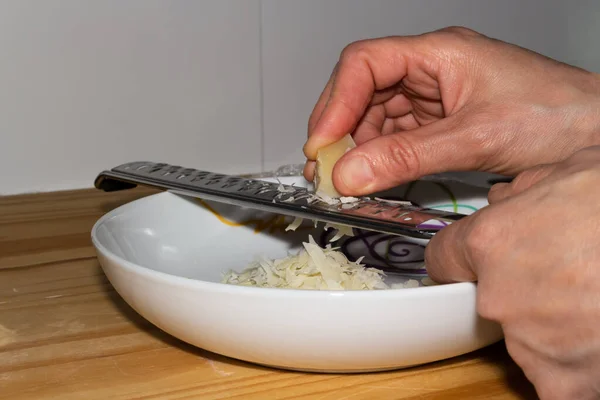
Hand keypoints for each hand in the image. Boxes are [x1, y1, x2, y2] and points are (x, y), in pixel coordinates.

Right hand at [303, 26, 599, 195]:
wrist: (597, 135)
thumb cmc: (560, 115)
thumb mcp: (476, 137)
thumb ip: (408, 158)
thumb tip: (351, 174)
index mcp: (439, 53)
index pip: (365, 64)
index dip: (335, 103)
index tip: (321, 144)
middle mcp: (431, 72)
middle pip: (362, 93)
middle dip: (338, 131)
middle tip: (324, 170)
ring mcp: (434, 100)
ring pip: (375, 119)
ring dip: (355, 150)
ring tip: (342, 183)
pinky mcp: (440, 126)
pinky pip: (395, 140)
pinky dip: (377, 161)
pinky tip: (369, 180)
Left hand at [425, 146, 599, 398]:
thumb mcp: (576, 170)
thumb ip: (525, 189)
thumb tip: (505, 199)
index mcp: (492, 242)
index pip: (444, 257)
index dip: (462, 255)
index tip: (475, 259)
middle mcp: (499, 296)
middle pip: (486, 296)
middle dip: (515, 285)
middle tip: (563, 272)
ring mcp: (530, 344)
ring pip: (522, 335)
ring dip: (549, 323)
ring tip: (592, 299)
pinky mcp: (564, 381)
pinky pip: (554, 378)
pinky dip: (573, 363)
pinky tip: (596, 334)